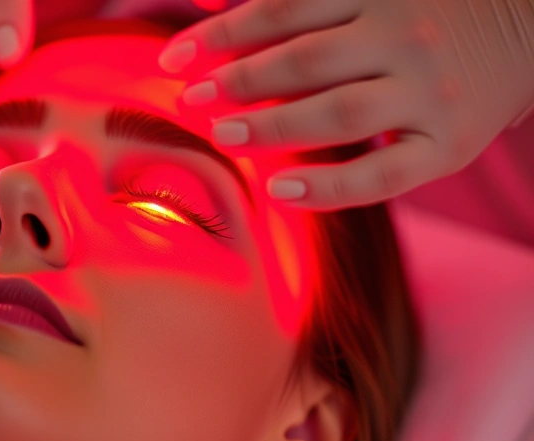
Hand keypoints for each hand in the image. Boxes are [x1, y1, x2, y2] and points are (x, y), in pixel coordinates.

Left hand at [158, 0, 533, 209]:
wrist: (528, 32)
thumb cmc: (424, 15)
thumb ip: (301, 2)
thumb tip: (213, 8)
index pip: (283, 11)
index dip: (222, 36)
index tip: (173, 61)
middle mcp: (402, 39)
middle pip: (305, 61)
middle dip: (238, 81)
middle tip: (189, 101)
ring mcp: (428, 94)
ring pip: (339, 114)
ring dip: (272, 128)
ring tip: (223, 136)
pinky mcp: (448, 147)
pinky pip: (382, 174)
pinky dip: (329, 187)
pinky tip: (281, 191)